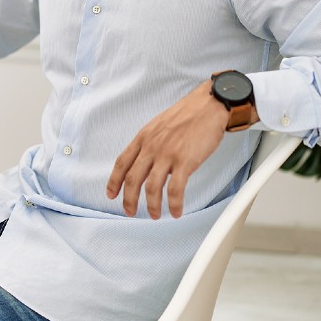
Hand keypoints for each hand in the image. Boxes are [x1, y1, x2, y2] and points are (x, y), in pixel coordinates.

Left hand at [106, 79, 228, 218]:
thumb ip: (151, 144)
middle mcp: (152, 146)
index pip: (122, 162)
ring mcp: (168, 154)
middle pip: (133, 179)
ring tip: (155, 215)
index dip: (114, 181)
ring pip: (151, 187)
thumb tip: (149, 163)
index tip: (111, 194)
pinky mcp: (185, 161)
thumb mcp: (159, 125)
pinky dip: (174, 204)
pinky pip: (176, 189)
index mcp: (144, 137)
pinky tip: (176, 211)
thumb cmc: (188, 114)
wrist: (209, 105)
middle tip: (130, 211)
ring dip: (152, 206)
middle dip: (129, 199)